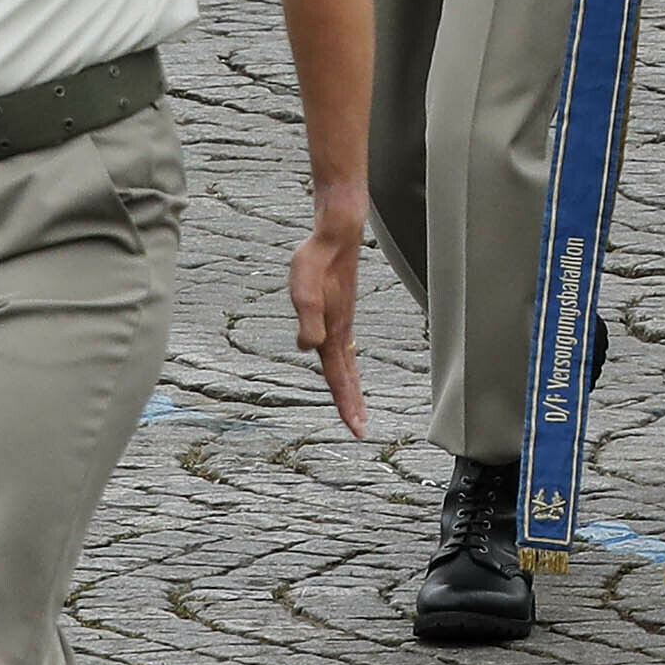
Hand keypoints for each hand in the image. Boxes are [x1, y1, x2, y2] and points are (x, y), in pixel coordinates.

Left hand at [290, 198, 368, 436]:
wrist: (337, 234)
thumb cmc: (317, 261)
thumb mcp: (304, 290)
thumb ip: (308, 319)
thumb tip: (308, 348)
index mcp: (334, 332)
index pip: (339, 377)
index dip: (347, 404)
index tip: (358, 430)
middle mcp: (340, 331)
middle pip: (347, 375)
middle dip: (353, 404)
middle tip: (360, 429)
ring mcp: (342, 322)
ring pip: (347, 363)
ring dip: (351, 387)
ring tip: (355, 406)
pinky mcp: (339, 312)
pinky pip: (344, 349)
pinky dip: (346, 366)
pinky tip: (342, 364)